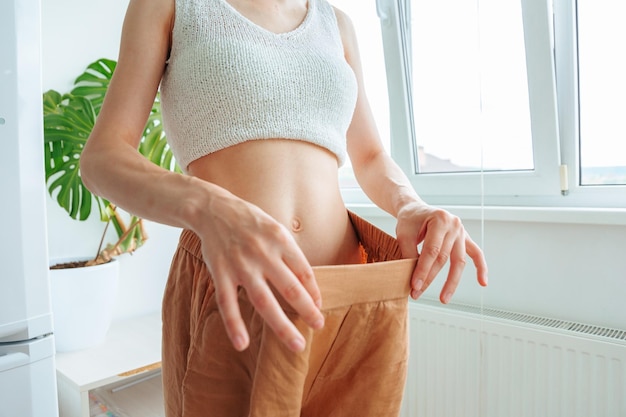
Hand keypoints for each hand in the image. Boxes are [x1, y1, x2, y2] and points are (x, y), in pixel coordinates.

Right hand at [197, 198, 323, 352]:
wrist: (214, 209)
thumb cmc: (250, 221)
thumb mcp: (275, 228)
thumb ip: (289, 252)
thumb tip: (307, 282)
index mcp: (280, 240)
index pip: (304, 271)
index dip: (314, 291)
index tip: (318, 306)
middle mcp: (263, 253)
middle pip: (290, 289)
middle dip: (307, 311)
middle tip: (319, 326)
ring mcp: (241, 265)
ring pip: (264, 301)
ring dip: (282, 326)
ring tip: (296, 345)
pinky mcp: (220, 273)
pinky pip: (227, 303)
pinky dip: (234, 324)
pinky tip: (242, 343)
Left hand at [395, 203, 487, 302]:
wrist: (415, 208)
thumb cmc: (409, 220)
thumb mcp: (404, 233)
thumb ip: (409, 253)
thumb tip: (415, 278)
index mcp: (440, 219)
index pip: (432, 250)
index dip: (423, 270)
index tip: (415, 286)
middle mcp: (454, 225)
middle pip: (444, 258)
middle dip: (430, 278)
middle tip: (417, 294)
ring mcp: (462, 231)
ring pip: (459, 261)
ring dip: (452, 282)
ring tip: (443, 299)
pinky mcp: (465, 238)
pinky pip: (476, 254)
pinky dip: (481, 268)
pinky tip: (483, 282)